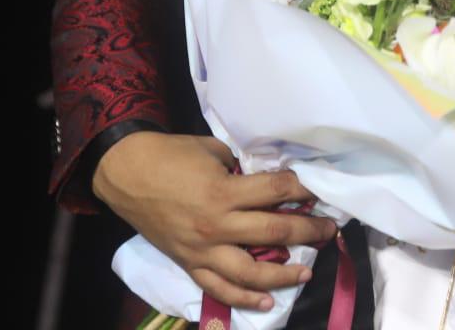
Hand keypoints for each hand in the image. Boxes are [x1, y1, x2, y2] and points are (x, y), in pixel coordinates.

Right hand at [93, 132, 336, 311]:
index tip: (320, 190)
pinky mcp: (188, 264)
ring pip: (250, 273)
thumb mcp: (212, 151)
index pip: (276, 192)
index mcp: (224, 192)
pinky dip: (243, 299)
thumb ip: (240, 170)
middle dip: (308, 231)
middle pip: (274, 233)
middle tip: (329, 230)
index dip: (303, 190)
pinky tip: (266, 302)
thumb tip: (265, 181)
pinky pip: (218, 289)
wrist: (126, 173)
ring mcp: (202, 250)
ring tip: (307, 272)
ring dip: (283, 275)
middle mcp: (217, 226)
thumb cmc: (170, 154)